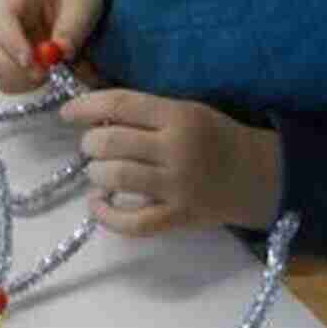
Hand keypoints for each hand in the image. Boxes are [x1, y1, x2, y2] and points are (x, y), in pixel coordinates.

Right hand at [0, 0, 104, 93]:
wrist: (72, 3)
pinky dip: (19, 85)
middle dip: (7, 65)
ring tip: (46, 72)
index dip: (11, 42)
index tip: (29, 62)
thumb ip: (73, 26)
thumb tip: (62, 50)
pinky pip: (1, 79)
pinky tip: (41, 76)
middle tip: (41, 74)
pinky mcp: (3, 60)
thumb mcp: (82, 2)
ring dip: (15, 77)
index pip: (0, 19)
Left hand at [61, 89, 283, 236]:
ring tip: (99, 173)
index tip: (67, 113)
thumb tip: (92, 115)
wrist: (259, 176)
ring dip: (95, 174)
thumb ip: (145, 112)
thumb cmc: (215, 137)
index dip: (85, 107)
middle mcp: (177, 149)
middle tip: (92, 147)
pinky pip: (133, 223)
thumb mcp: (186, 110)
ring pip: (115, 177)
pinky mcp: (179, 217)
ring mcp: (178, 186)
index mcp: (178, 115)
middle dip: (90, 144)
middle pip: (111, 142)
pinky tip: (98, 204)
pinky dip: (106, 215)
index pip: (120, 104)